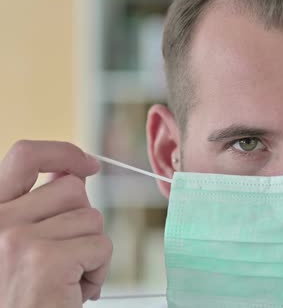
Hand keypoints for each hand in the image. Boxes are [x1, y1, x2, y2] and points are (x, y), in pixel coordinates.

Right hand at [0, 141, 111, 307]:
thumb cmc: (21, 295)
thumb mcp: (17, 245)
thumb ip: (38, 208)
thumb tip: (76, 174)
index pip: (24, 155)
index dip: (63, 152)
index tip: (89, 164)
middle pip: (73, 190)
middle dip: (82, 222)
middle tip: (68, 256)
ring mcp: (18, 239)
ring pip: (92, 219)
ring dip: (91, 250)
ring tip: (67, 279)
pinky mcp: (46, 261)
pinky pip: (101, 246)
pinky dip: (99, 270)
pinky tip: (76, 292)